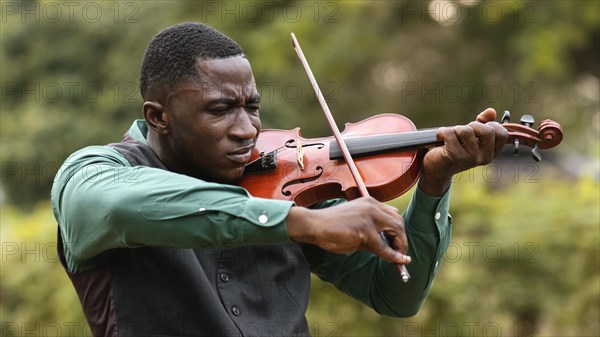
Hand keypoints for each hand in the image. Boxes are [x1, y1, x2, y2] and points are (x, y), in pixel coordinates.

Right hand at [286, 197, 410, 264]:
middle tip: (402, 254)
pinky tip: (399, 261)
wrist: (315, 225)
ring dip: (400, 246)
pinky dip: (393, 255)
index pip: (393, 215)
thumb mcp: (357, 228)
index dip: (399, 232)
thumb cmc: (333, 228)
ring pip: (396, 230)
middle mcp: (372, 206)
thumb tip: (390, 248)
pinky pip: (384, 246)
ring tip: (400, 258)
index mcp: (370, 203)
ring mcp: (369, 216)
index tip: (399, 245)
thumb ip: (373, 234)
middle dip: (402, 239)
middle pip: (398, 222)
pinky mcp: (365, 229)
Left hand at [419, 108, 508, 195]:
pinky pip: (450, 133)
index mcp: (492, 152)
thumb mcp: (471, 136)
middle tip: (463, 132)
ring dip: (455, 129)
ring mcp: (471, 158)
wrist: (437, 167)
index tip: (478, 128)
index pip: (502, 134)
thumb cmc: (455, 148)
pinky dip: (442, 132)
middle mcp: (484, 157)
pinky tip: (440, 140)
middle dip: (473, 125)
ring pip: (466, 131)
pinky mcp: (455, 156)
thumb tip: (491, 111)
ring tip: (450, 137)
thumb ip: (483, 123)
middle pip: (488, 131)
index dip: (491, 125)